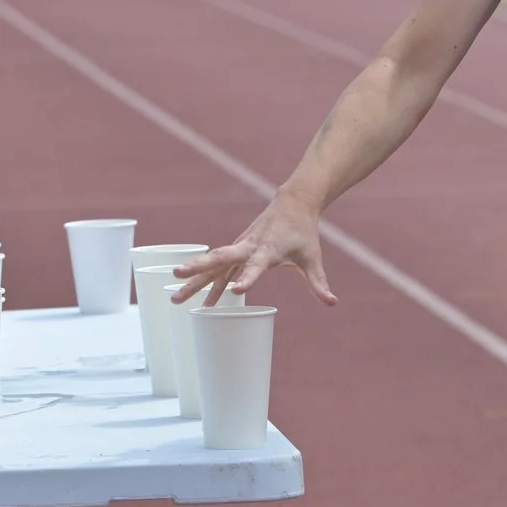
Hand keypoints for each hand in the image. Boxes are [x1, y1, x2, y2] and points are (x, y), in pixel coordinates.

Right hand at [174, 190, 337, 305]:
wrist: (293, 204)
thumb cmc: (303, 232)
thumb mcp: (312, 258)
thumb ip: (318, 282)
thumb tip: (332, 302)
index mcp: (269, 248)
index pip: (256, 264)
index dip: (248, 277)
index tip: (237, 292)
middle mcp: (249, 246)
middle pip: (221, 259)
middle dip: (199, 269)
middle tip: (178, 278)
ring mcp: (240, 248)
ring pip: (213, 265)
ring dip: (193, 280)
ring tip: (174, 298)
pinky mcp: (237, 251)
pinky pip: (219, 269)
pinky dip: (207, 283)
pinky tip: (197, 300)